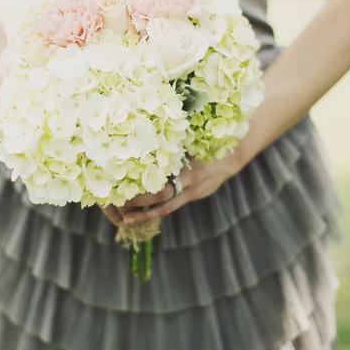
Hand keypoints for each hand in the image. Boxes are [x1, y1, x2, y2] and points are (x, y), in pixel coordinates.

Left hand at [116, 146, 247, 227]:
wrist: (232, 155)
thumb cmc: (206, 140)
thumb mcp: (192, 137)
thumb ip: (173, 140)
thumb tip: (147, 130)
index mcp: (188, 164)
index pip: (162, 177)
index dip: (143, 183)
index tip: (122, 180)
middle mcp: (190, 181)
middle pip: (161, 195)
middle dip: (139, 200)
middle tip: (117, 201)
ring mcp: (192, 192)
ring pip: (165, 207)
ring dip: (145, 214)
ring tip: (125, 219)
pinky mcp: (193, 196)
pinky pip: (172, 207)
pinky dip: (156, 213)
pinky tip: (141, 217)